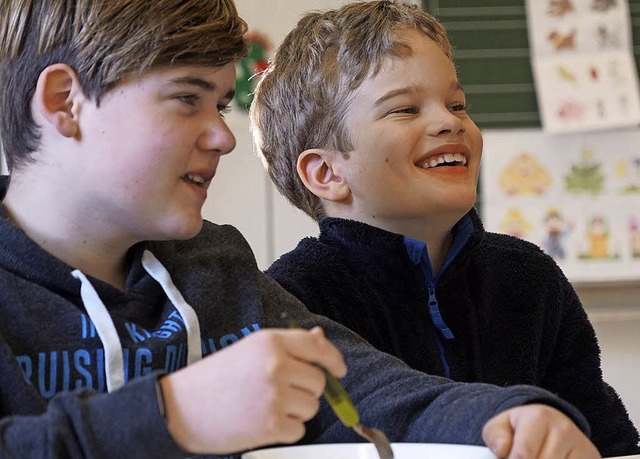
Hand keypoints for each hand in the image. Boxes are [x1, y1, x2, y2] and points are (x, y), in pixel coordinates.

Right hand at [159, 327, 345, 454]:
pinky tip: (261, 421)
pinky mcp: (271, 426)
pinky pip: (299, 430)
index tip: (339, 370)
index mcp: (270, 342)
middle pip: (318, 381)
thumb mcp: (249, 350)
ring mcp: (275, 396)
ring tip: (265, 406)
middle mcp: (276, 366)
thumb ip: (287, 346)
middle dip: (305, 389)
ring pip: (312, 407)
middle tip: (278, 392)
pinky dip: (285, 430)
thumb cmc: (214, 378)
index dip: (334, 359)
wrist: (179, 408)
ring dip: (296, 410)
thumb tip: (320, 337)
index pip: (318, 347)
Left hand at [482, 404, 600, 458]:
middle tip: (520, 458)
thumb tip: (502, 450)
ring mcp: (582, 446)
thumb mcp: (501, 426)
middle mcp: (564, 429)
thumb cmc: (520, 428)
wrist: (549, 422)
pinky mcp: (592, 458)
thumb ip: (495, 437)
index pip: (524, 454)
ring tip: (535, 457)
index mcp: (538, 417)